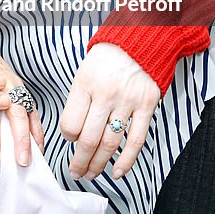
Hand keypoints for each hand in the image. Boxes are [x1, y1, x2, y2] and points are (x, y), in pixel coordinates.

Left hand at [61, 42, 159, 180]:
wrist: (141, 39)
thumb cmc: (108, 58)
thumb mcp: (85, 72)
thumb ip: (79, 100)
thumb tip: (72, 133)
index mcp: (85, 83)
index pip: (70, 123)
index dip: (67, 138)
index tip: (69, 140)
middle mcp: (105, 94)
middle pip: (88, 139)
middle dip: (79, 161)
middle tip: (75, 172)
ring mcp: (127, 102)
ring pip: (110, 143)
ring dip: (99, 164)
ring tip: (91, 174)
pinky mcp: (147, 106)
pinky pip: (135, 140)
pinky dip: (126, 160)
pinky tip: (118, 172)